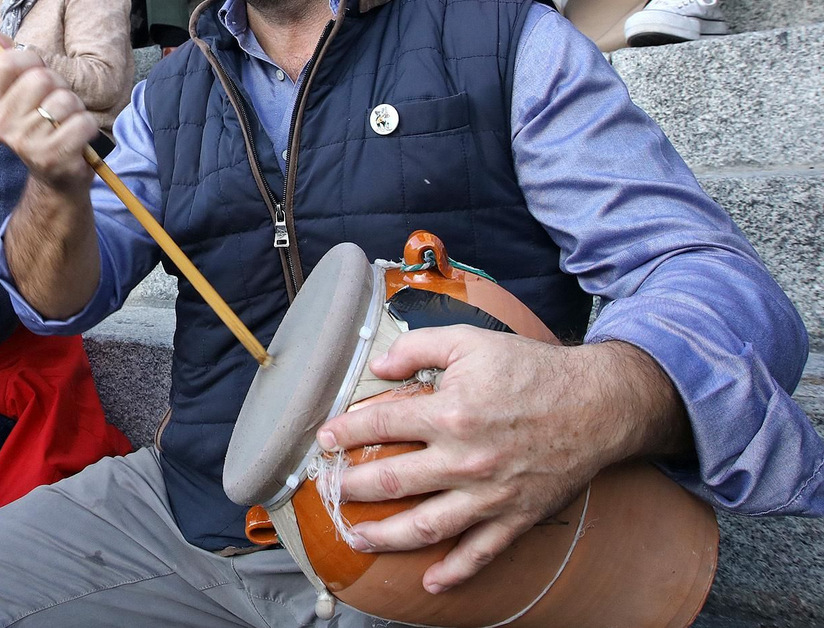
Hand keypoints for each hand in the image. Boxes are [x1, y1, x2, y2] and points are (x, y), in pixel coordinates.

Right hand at [0, 48, 99, 191]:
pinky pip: (82, 122)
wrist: (55, 176)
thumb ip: (1, 61)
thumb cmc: (41, 125)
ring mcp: (26, 143)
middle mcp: (2, 124)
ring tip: (66, 123)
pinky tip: (77, 137)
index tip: (37, 72)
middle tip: (57, 105)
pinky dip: (87, 127)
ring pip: (65, 100)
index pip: (6, 61)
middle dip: (59, 86)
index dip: (31, 59)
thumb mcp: (18, 93)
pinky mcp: (52, 157)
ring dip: (75, 108)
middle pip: (41, 78)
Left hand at [317, 328, 685, 592]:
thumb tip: (379, 366)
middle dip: (353, 487)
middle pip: (393, 480)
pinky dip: (456, 572)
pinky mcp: (516, 516)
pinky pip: (481, 552)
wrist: (599, 403)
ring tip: (355, 537)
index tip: (324, 441)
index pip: (380, 425)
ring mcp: (490, 494)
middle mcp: (465, 460)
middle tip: (329, 490)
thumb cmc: (532, 369)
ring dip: (385, 536)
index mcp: (450, 413)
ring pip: (426, 526)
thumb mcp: (471, 341)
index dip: (345, 433)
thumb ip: (419, 347)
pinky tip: (431, 581)